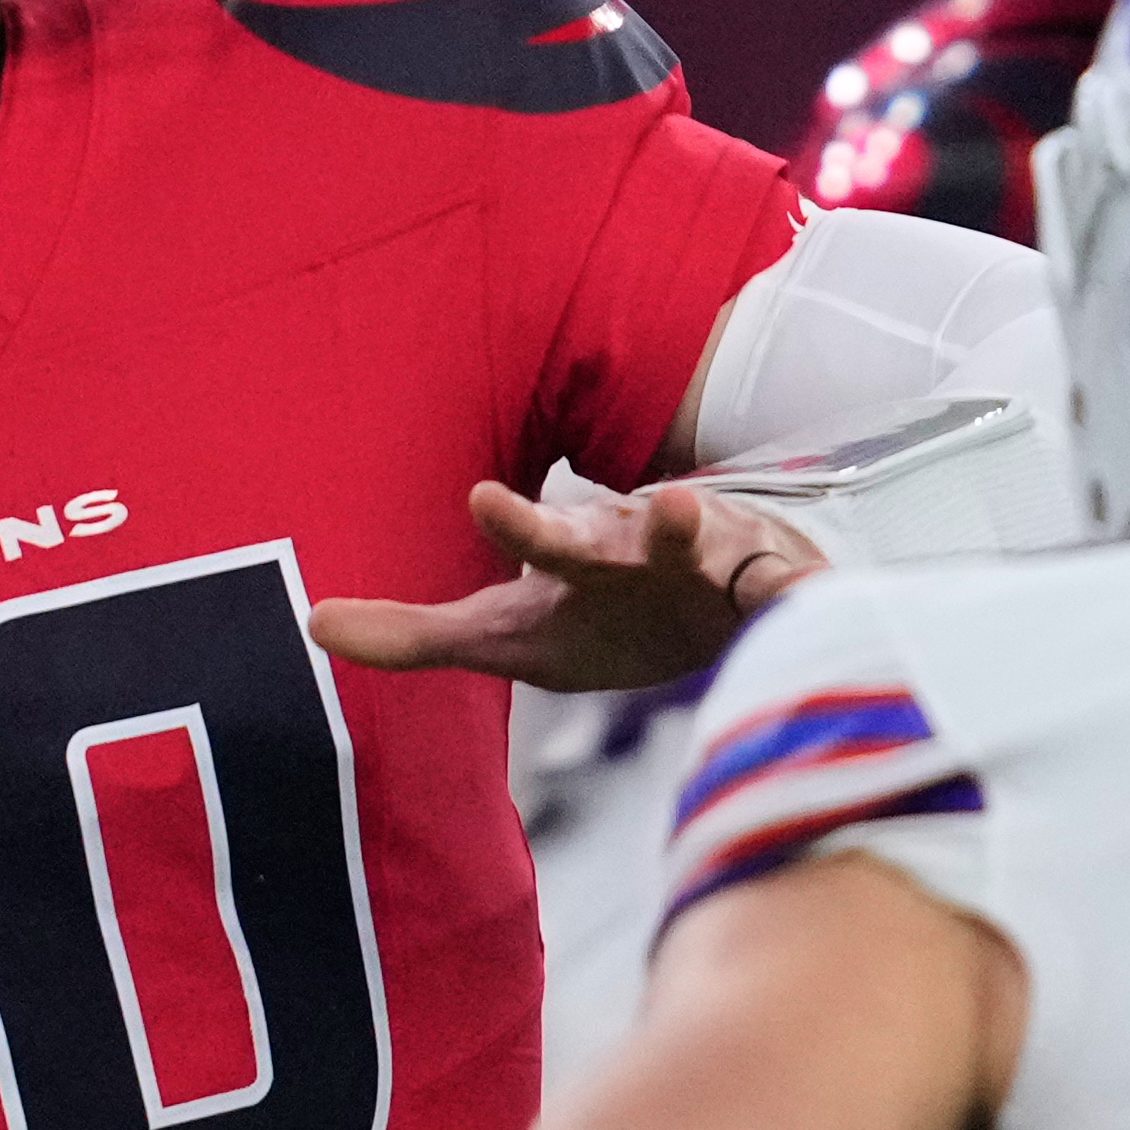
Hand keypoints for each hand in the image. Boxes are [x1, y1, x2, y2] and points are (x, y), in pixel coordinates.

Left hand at [307, 475, 823, 692]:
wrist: (713, 607)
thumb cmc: (596, 616)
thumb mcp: (507, 634)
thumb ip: (414, 636)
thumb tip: (311, 624)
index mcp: (576, 559)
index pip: (539, 539)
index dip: (515, 520)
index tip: (481, 496)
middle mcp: (637, 548)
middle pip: (620, 536)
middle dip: (620, 521)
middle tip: (638, 492)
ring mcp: (704, 566)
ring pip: (706, 543)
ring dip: (699, 529)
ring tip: (686, 505)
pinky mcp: (765, 591)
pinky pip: (788, 594)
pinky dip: (803, 599)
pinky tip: (817, 603)